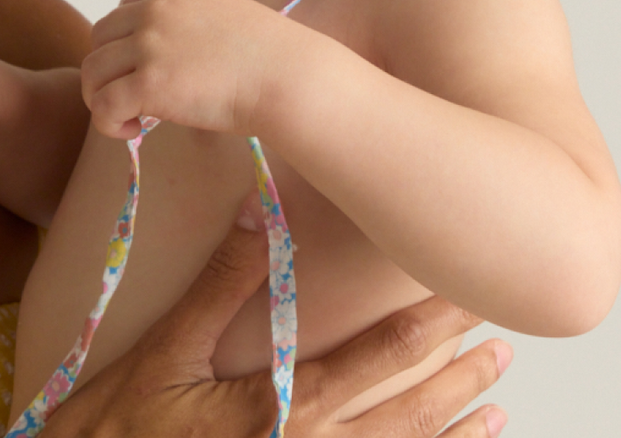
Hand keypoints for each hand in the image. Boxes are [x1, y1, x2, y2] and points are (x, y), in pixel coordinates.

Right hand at [41, 214, 509, 437]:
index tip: (469, 290)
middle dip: (461, 374)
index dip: (433, 323)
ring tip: (499, 406)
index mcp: (285, 407)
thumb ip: (218, 286)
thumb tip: (255, 204)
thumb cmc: (114, 433)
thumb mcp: (161, 355)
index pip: (383, 355)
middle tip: (506, 343)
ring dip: (455, 430)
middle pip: (409, 409)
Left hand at [83, 0, 291, 138]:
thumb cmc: (267, 58)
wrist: (288, 78)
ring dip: (102, 98)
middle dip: (109, 71)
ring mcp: (150, 43)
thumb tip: (161, 58)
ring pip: (92, 71)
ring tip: (129, 119)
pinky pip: (102, 105)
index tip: (145, 72)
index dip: (125, 48)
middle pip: (100, 39)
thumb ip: (187, 25)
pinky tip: (134, 132)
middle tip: (132, 100)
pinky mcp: (149, 81)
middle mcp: (156, 8)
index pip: (122, 13)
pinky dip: (108, 124)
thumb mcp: (222, 17)